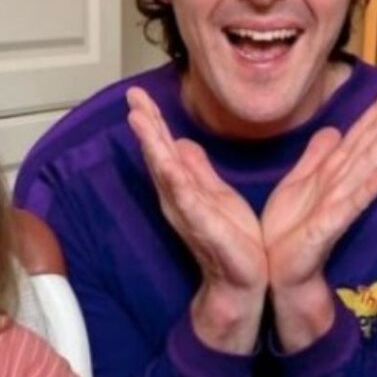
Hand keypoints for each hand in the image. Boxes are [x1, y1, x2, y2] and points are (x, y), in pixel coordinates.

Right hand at [127, 87, 266, 351]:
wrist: (243, 281)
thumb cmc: (232, 241)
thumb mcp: (215, 195)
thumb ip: (197, 170)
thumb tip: (181, 142)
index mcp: (183, 189)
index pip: (164, 150)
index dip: (151, 122)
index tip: (138, 94)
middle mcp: (179, 200)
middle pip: (158, 156)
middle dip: (145, 126)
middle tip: (132, 97)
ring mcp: (189, 214)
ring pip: (166, 174)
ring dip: (153, 147)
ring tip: (139, 119)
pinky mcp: (206, 229)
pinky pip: (189, 202)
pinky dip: (177, 182)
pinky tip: (169, 163)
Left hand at [261, 82, 376, 349]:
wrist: (278, 272)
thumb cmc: (288, 232)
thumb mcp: (297, 185)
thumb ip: (316, 158)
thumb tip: (333, 130)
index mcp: (333, 173)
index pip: (361, 134)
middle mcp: (342, 185)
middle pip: (370, 143)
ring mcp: (339, 205)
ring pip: (366, 165)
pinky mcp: (329, 228)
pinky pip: (352, 205)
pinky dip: (370, 189)